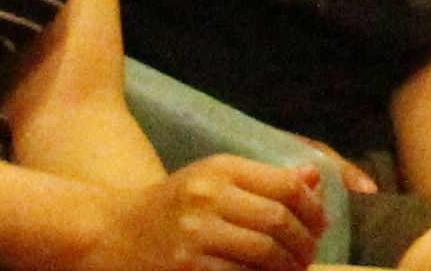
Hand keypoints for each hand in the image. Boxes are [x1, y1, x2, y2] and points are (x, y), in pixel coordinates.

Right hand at [84, 156, 325, 270]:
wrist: (108, 234)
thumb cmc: (171, 206)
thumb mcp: (212, 179)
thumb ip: (264, 179)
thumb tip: (315, 179)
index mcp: (220, 170)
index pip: (286, 187)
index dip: (313, 209)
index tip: (322, 225)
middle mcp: (207, 197)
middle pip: (278, 221)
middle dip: (303, 243)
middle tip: (310, 256)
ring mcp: (194, 235)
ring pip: (262, 253)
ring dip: (286, 267)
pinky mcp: (184, 268)